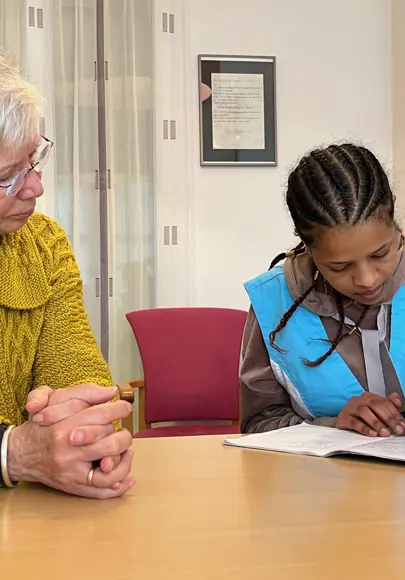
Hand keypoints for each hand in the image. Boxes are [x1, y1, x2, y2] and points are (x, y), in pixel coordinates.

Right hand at [8, 400, 134, 498]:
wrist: (20, 453)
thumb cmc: (42, 424)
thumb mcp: (56, 400)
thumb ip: (85, 392)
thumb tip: (111, 392)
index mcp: (64, 426)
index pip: (101, 416)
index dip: (119, 410)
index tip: (125, 408)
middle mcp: (68, 451)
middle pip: (110, 443)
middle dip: (123, 435)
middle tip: (122, 431)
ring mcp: (71, 472)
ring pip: (109, 470)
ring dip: (124, 460)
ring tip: (126, 451)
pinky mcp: (73, 486)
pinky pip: (101, 491)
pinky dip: (119, 484)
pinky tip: (128, 476)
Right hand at [336, 392, 404, 436]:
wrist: (342, 421)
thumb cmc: (360, 417)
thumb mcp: (375, 411)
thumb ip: (387, 406)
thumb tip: (397, 400)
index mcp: (369, 397)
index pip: (384, 402)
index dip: (395, 414)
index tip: (402, 425)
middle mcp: (359, 400)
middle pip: (375, 405)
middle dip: (388, 419)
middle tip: (397, 430)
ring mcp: (350, 408)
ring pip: (364, 412)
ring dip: (377, 423)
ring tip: (385, 433)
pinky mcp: (343, 418)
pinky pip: (354, 422)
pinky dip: (364, 428)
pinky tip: (372, 434)